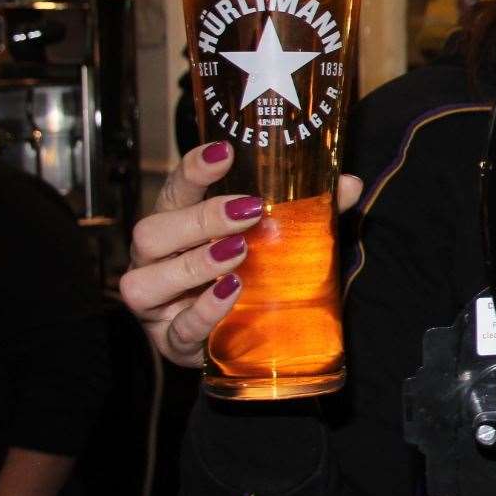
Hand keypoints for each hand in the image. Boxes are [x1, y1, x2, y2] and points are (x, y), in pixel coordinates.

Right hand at [119, 143, 361, 367]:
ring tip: (237, 253)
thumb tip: (350, 184)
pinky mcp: (172, 342)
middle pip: (151, 232)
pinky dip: (205, 310)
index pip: (175, 190)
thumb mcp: (278, 239)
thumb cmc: (253, 275)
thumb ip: (309, 211)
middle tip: (247, 212)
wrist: (244, 342)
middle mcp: (157, 262)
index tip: (225, 152)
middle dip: (199, 219)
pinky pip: (178, 329)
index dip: (193, 169)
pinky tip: (232, 293)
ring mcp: (157, 305)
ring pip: (146, 281)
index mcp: (178, 227)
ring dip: (193, 265)